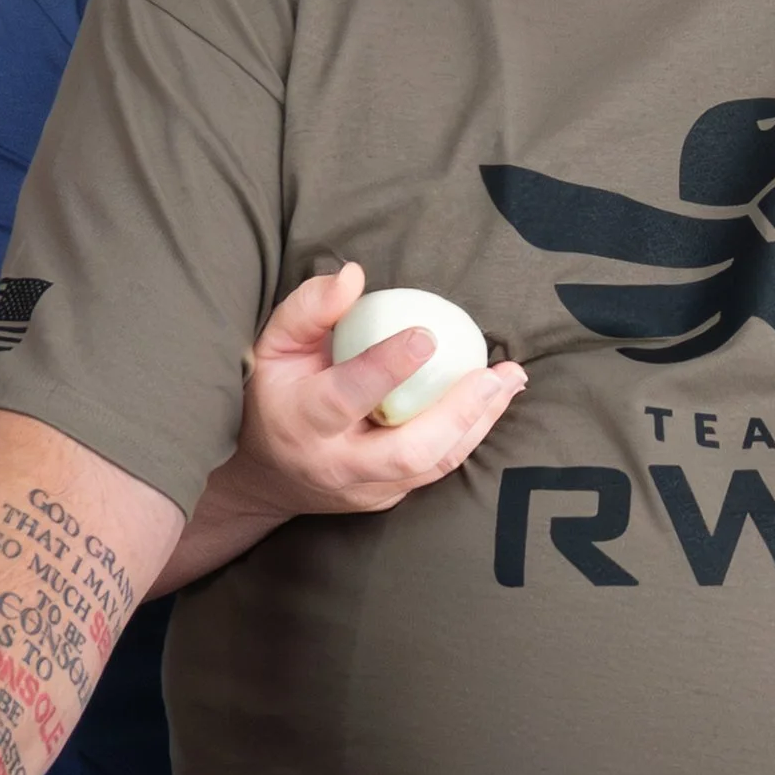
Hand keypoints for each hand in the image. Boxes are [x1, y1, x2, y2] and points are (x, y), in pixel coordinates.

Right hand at [225, 264, 527, 524]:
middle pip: (406, 452)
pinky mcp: (386, 499)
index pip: (346, 397)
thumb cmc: (273, 394)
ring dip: (479, 424)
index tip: (427, 335)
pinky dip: (469, 435)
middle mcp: (334, 464)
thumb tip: (354, 276)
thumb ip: (310, 308)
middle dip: (458, 413)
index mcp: (301, 421)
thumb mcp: (272, 345)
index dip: (386, 369)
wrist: (262, 476)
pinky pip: (435, 470)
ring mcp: (364, 489)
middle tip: (496, 373)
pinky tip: (494, 400)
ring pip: (432, 466)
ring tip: (511, 380)